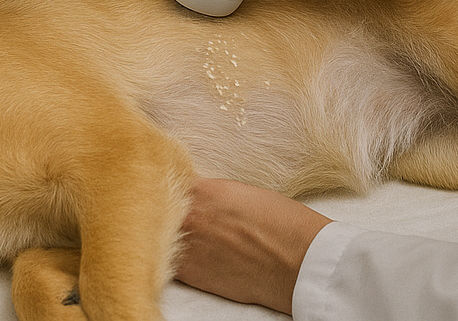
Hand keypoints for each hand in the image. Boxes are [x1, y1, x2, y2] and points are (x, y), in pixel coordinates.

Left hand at [175, 178, 331, 314]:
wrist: (298, 261)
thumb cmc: (281, 223)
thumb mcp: (242, 192)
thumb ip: (210, 194)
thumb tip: (196, 200)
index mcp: (202, 189)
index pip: (168, 182)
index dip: (170, 186)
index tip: (171, 189)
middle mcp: (188, 216)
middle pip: (159, 208)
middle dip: (166, 210)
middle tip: (174, 212)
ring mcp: (186, 247)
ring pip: (160, 236)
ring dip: (167, 234)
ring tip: (184, 235)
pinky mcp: (190, 275)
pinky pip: (169, 261)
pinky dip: (174, 257)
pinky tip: (190, 255)